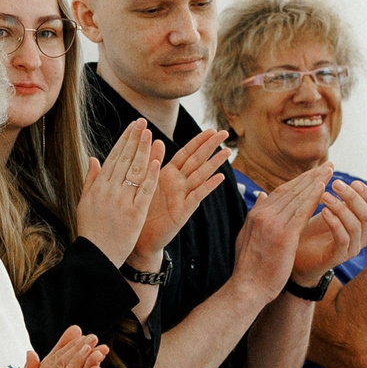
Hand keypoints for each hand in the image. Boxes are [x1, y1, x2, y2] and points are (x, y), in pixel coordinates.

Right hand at [77, 118, 164, 266]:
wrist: (96, 255)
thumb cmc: (91, 230)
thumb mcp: (84, 203)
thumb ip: (90, 179)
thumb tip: (93, 158)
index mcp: (98, 187)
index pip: (114, 157)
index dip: (124, 140)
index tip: (133, 126)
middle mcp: (109, 191)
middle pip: (125, 160)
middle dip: (135, 139)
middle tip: (143, 122)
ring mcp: (122, 202)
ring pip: (135, 171)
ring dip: (144, 151)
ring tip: (150, 134)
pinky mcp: (134, 214)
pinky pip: (144, 191)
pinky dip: (151, 176)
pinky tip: (157, 161)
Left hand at [135, 128, 232, 262]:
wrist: (140, 238)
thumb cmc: (142, 210)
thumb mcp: (145, 182)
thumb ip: (152, 161)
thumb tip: (156, 138)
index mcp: (168, 175)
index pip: (186, 153)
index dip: (198, 141)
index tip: (211, 129)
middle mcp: (179, 184)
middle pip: (197, 161)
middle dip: (211, 147)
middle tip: (225, 133)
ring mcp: (182, 197)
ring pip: (200, 176)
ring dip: (214, 164)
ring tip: (226, 152)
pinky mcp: (182, 212)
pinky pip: (196, 196)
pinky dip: (207, 187)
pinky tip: (219, 178)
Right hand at [232, 161, 330, 292]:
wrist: (247, 288)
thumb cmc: (250, 267)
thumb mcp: (247, 236)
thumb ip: (256, 214)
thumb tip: (262, 195)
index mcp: (256, 214)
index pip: (282, 191)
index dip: (300, 181)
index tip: (314, 174)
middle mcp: (263, 214)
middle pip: (291, 189)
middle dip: (311, 177)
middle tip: (328, 166)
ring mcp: (272, 223)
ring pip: (298, 197)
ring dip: (316, 183)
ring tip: (330, 172)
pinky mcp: (284, 235)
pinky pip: (302, 212)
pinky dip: (313, 198)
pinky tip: (324, 189)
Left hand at [292, 178, 366, 282]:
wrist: (300, 251)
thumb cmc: (319, 228)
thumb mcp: (339, 209)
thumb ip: (358, 197)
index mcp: (366, 224)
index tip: (353, 182)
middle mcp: (363, 237)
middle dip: (352, 197)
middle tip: (336, 184)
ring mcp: (352, 248)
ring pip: (355, 226)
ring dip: (340, 208)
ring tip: (325, 196)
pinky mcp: (339, 257)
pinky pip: (342, 239)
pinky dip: (334, 223)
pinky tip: (324, 211)